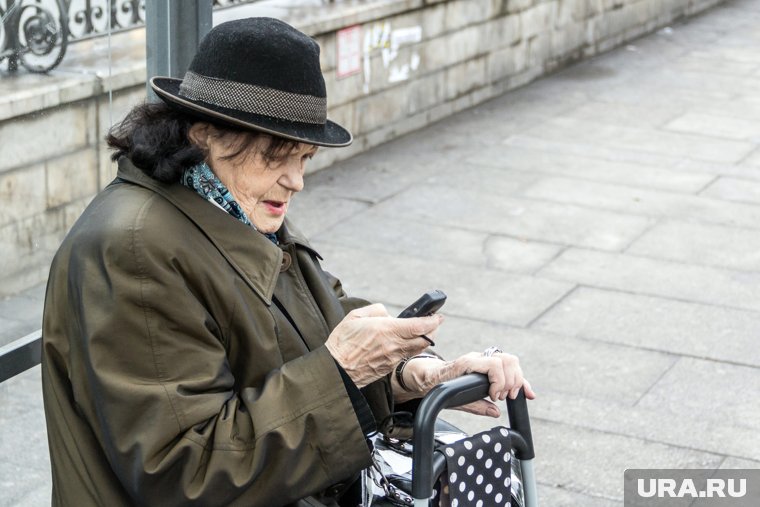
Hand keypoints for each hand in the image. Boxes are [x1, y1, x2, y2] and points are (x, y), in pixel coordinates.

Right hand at [325, 303, 443, 387]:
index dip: (432, 321)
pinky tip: (402, 343)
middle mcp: (394, 345)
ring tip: (420, 331)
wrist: (336, 369)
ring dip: (422, 340)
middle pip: (424, 340)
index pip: (419, 326)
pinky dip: (409, 349)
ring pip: (416, 349)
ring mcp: (393, 358)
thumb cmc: (342, 342)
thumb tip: (388, 315)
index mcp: (387, 330)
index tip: (438, 316)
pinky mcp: (388, 367)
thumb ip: (376, 311)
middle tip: (433, 323)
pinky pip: (404, 356)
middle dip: (432, 330)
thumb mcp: (356, 316)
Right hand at [393, 352, 535, 416]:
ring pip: (503, 359)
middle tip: (506, 397)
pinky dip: (496, 380)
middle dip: (515, 380)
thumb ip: (483, 405)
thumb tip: (496, 413)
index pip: (511, 366)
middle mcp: (482, 359)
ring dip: (506, 381)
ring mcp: (475, 359)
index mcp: (485, 366)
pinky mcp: (466, 362)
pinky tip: (491, 393)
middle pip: (511, 359)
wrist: (426, 383)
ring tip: (497, 395)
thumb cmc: (445, 389)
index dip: (523, 381)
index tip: (529, 395)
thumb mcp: (468, 400)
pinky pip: (490, 365)